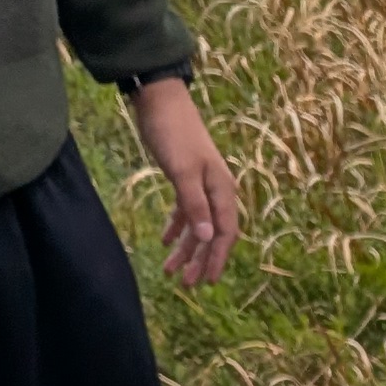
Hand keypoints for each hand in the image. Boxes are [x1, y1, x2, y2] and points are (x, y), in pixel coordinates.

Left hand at [130, 74, 240, 289]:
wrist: (160, 101)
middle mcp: (216, 191)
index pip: (225, 233)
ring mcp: (202, 185)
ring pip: (198, 226)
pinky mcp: (186, 179)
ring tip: (170, 271)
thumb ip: (195, 205)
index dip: (218, 259)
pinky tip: (166, 241)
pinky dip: (178, 227)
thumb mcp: (182, 171)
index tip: (208, 282)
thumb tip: (209, 240)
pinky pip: (186, 211)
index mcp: (221, 190)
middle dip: (201, 260)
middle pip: (213, 234)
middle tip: (187, 284)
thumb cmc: (173, 134)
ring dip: (186, 248)